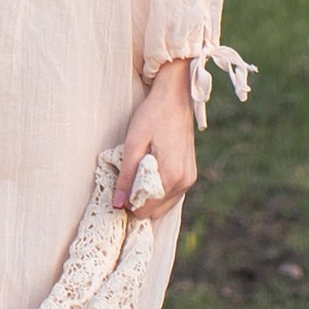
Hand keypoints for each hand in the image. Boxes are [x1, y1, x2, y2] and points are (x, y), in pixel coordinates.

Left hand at [115, 60, 198, 221]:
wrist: (175, 97)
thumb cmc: (152, 115)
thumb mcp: (133, 144)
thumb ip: (126, 176)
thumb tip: (118, 205)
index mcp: (172, 176)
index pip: (146, 210)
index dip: (128, 203)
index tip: (119, 188)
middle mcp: (185, 181)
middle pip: (155, 211)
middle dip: (138, 201)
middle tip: (126, 179)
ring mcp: (190, 178)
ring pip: (164, 205)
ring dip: (148, 196)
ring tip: (136, 173)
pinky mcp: (191, 174)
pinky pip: (171, 194)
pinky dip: (158, 190)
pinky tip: (148, 173)